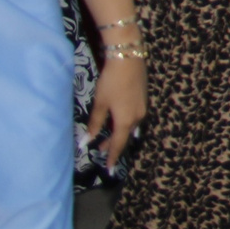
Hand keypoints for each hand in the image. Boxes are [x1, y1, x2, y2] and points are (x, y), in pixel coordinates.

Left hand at [87, 47, 145, 163]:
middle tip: (101, 151)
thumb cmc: (111, 82)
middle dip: (114, 145)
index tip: (109, 170)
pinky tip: (118, 122)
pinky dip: (125, 125)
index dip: (113, 158)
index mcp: (126, 120)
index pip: (118, 145)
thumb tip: (86, 142)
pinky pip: (135, 119)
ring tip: (107, 138)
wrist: (128, 58)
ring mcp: (142, 108)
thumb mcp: (100, 103)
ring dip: (119, 134)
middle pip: (126, 137)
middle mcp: (138, 117)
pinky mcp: (143, 99)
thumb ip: (95, 124)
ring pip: (131, 127)